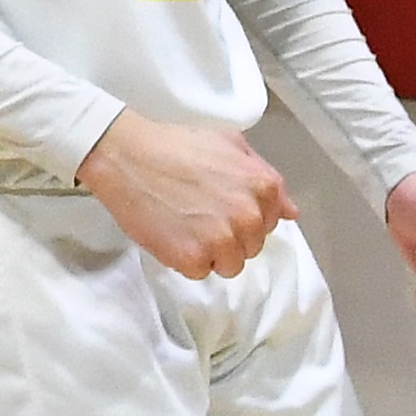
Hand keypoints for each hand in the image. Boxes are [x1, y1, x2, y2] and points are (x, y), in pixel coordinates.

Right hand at [77, 111, 291, 276]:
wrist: (124, 155)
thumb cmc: (174, 144)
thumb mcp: (228, 143)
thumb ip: (264, 175)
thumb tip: (291, 212)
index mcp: (263, 187)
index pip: (270, 222)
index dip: (243, 216)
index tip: (217, 206)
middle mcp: (249, 216)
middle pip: (251, 246)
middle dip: (228, 235)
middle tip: (196, 214)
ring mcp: (222, 240)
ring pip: (229, 264)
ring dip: (209, 252)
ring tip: (183, 227)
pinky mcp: (192, 257)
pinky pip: (199, 272)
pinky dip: (184, 259)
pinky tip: (169, 234)